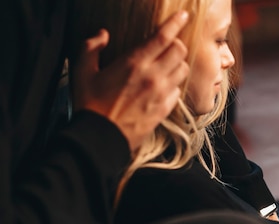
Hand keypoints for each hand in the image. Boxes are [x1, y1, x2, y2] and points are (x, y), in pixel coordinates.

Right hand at [71, 11, 189, 151]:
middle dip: (176, 44)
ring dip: (177, 65)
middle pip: (180, 51)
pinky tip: (162, 88)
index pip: (163, 37)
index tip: (184, 15)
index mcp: (134, 63)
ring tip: (165, 67)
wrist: (101, 138)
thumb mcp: (81, 71)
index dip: (176, 23)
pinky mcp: (165, 109)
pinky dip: (174, 86)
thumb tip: (103, 34)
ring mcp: (162, 94)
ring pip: (183, 70)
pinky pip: (179, 91)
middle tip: (167, 46)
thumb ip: (91, 47)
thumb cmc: (90, 105)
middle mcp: (153, 76)